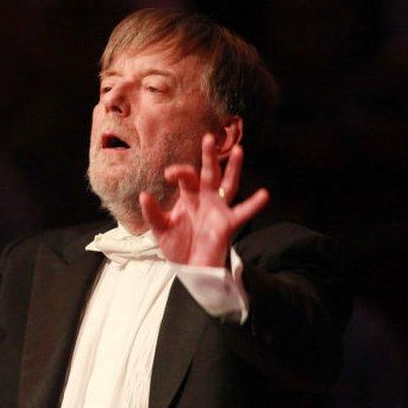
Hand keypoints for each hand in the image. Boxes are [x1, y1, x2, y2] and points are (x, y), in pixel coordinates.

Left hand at [140, 133, 268, 267]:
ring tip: (239, 150)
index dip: (179, 172)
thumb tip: (143, 195)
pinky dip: (254, 204)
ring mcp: (219, 209)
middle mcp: (206, 199)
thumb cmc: (178, 247)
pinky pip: (242, 212)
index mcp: (189, 197)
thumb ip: (152, 213)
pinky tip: (264, 194)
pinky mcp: (228, 224)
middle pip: (210, 173)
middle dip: (209, 156)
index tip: (168, 174)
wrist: (191, 270)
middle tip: (209, 137)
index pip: (186, 176)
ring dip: (233, 168)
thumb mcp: (161, 230)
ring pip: (228, 184)